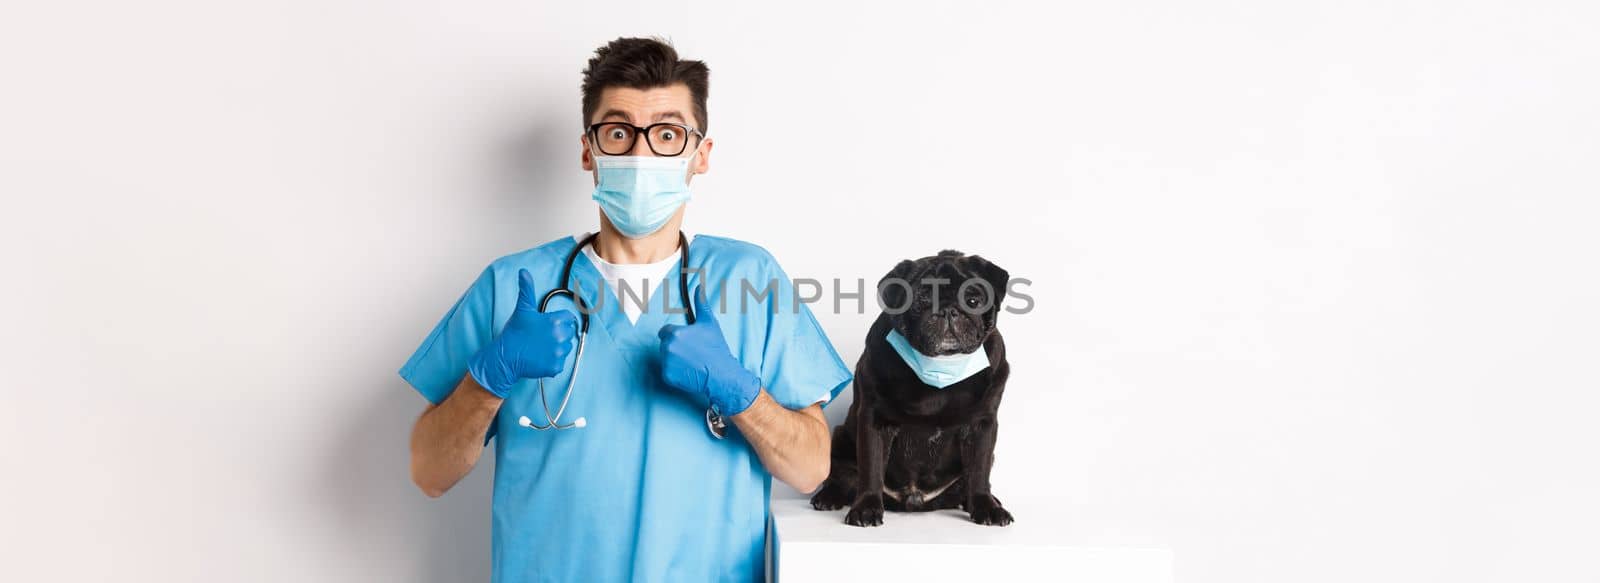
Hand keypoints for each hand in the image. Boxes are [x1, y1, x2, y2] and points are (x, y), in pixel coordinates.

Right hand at [468, 269, 579, 398]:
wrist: (505, 357)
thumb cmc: (514, 333)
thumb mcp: (522, 309)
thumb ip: (526, 289)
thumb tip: (524, 272)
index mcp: (555, 321)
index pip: (569, 318)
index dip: (560, 320)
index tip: (549, 325)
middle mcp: (560, 337)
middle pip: (569, 333)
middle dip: (559, 334)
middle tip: (542, 336)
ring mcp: (558, 353)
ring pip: (566, 348)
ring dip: (557, 347)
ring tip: (540, 347)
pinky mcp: (555, 367)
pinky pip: (560, 363)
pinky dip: (553, 361)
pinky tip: (540, 357)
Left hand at [657, 287, 760, 415]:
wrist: (721, 375)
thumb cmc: (716, 348)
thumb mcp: (709, 323)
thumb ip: (701, 304)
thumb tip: (699, 287)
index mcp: (675, 333)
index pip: (665, 332)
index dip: (677, 336)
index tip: (688, 342)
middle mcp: (667, 347)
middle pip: (664, 345)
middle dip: (675, 347)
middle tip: (692, 353)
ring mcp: (666, 363)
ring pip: (665, 358)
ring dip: (674, 360)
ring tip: (691, 362)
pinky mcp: (667, 376)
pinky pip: (667, 372)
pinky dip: (675, 373)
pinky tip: (689, 372)